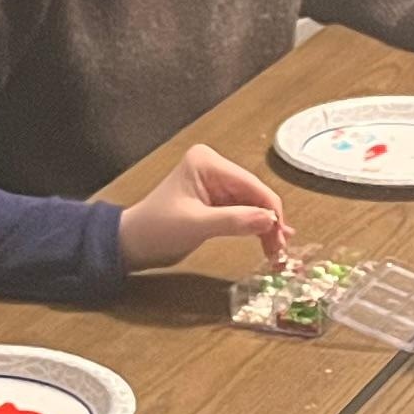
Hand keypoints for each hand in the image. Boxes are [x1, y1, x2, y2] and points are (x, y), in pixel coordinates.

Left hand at [114, 147, 289, 269]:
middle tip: (280, 248)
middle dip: (268, 221)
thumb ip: (234, 221)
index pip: (250, 185)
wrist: (132, 243)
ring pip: (252, 204)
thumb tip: (270, 221)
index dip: (270, 210)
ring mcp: (215, 183)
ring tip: (275, 250)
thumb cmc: (157, 229)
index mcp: (207, 163)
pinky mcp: (215, 200)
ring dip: (264, 226)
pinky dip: (253, 227)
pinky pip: (242, 211)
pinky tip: (268, 240)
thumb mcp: (196, 225)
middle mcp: (214, 167)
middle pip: (254, 194)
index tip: (281, 237)